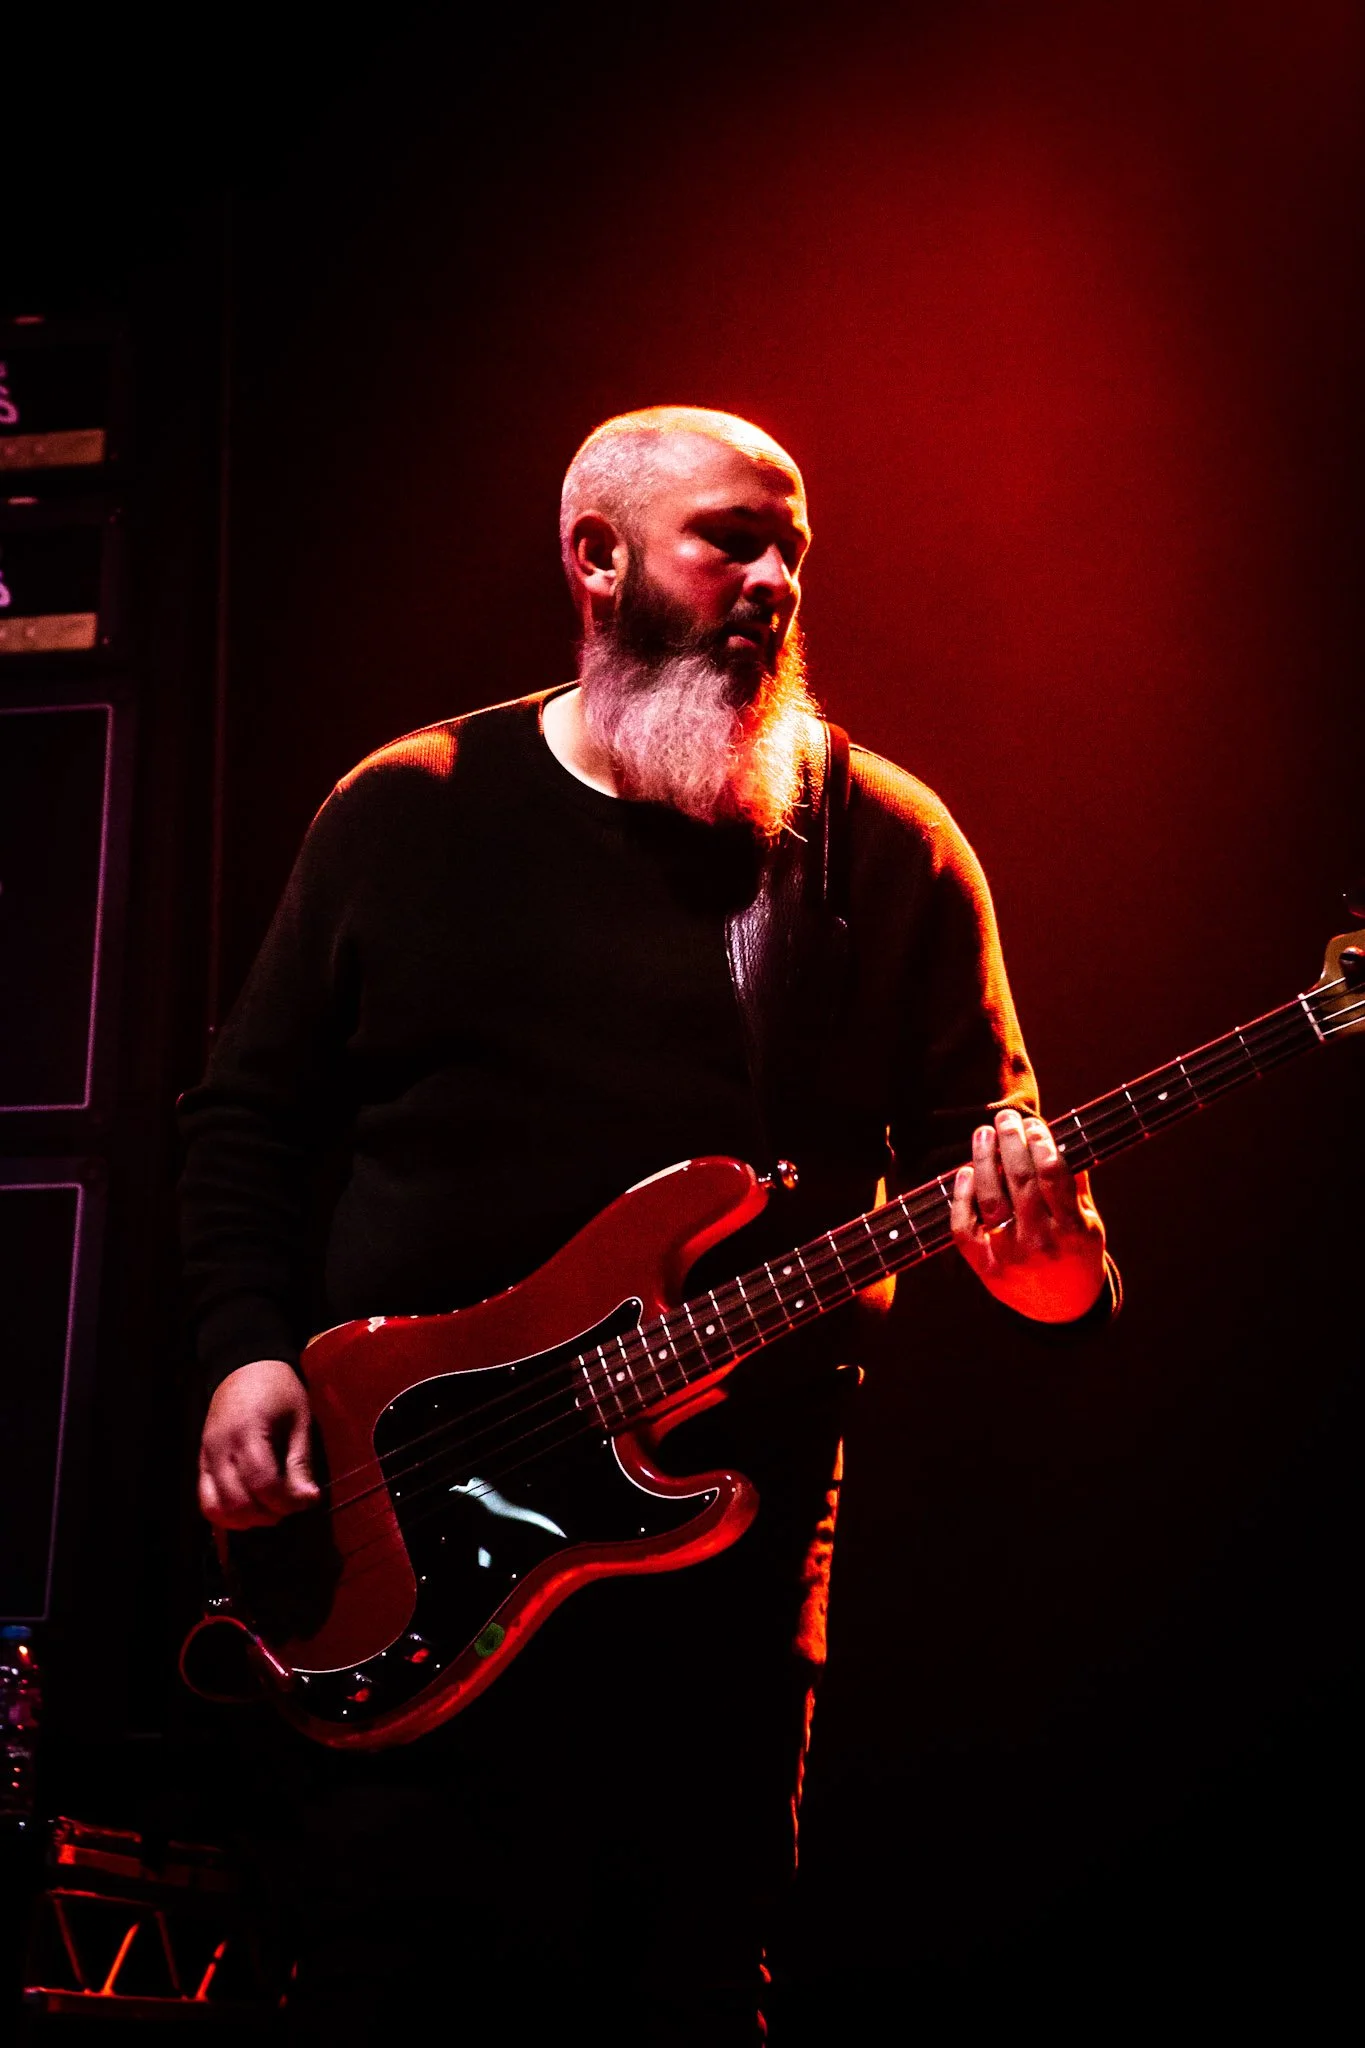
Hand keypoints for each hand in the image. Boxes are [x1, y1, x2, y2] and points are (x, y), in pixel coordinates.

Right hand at [198, 1359, 319, 1528]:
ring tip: (269, 1508)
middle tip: (289, 1506)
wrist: (245, 1366)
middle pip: (237, 1502)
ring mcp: (206, 1456)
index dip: (286, 1502)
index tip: (305, 1501)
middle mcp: (221, 1447)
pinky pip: (205, 1499)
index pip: (263, 1483)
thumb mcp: (299, 1419)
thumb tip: (309, 1499)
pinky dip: (226, 1513)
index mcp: (248, 1432)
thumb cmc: (278, 1389)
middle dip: (267, 1514)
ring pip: (215, 1508)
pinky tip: (250, 1507)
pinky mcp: (202, 1462)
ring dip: (245, 1519)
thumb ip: (300, 1462)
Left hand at [950, 1109, 1106, 1322]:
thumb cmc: (1077, 1255)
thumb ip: (1076, 1185)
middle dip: (1010, 1142)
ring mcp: (1010, 1257)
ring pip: (990, 1199)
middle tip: (1004, 1118)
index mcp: (1073, 1230)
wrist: (1061, 1309)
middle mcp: (1041, 1243)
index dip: (1040, 1143)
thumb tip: (1059, 1138)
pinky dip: (960, 1198)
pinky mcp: (985, 1268)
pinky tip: (964, 1173)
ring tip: (982, 1134)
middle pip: (1020, 1181)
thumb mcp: (1089, 1223)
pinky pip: (964, 1228)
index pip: (1053, 1174)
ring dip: (983, 1161)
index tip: (1033, 1123)